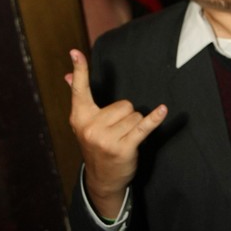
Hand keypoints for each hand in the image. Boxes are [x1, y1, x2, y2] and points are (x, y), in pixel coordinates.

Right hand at [66, 49, 167, 217]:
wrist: (102, 178)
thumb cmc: (96, 145)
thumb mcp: (84, 123)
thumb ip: (80, 99)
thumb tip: (67, 76)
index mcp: (80, 117)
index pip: (80, 89)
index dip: (80, 70)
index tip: (75, 52)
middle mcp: (91, 126)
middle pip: (123, 104)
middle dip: (126, 116)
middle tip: (117, 131)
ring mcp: (106, 138)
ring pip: (135, 116)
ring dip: (135, 125)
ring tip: (124, 138)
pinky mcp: (123, 147)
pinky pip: (143, 127)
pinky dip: (154, 119)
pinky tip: (162, 111)